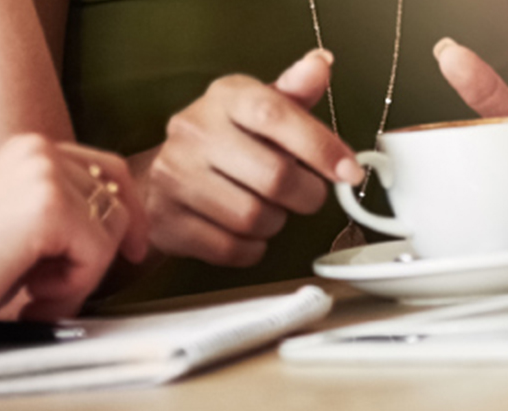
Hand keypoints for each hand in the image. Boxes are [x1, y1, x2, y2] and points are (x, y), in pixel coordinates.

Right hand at [0, 134, 147, 346]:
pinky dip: (73, 288)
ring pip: (112, 231)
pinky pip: (98, 255)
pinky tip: (30, 295)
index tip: (134, 252)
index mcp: (28, 148)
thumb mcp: (18, 228)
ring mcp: (44, 173)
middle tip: (50, 289)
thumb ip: (62, 214)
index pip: (110, 170)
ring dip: (81, 276)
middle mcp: (39, 149)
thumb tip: (127, 227)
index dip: (129, 214)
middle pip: (118, 202)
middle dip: (98, 256)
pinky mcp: (49, 205)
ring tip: (34, 293)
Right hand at [138, 49, 360, 266]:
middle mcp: (194, 131)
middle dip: (306, 195)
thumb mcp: (258, 109)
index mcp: (224, 98)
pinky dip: (250, 248)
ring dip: (275, 222)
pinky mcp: (168, 221)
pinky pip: (232, 249)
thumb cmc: (224, 142)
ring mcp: (175, 177)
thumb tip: (321, 64)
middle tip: (307, 194)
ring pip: (255, 218)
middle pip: (275, 177)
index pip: (276, 114)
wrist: (158, 181)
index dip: (320, 146)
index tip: (349, 171)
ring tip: (266, 208)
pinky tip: (243, 231)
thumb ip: (295, 93)